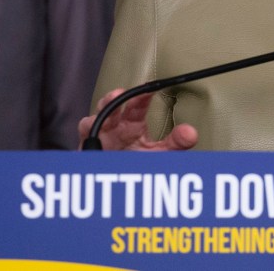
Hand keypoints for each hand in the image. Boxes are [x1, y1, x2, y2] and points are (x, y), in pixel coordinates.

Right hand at [78, 88, 198, 150]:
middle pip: (110, 108)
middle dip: (111, 100)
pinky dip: (84, 142)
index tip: (148, 90)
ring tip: (94, 125)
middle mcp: (113, 127)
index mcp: (132, 124)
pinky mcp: (85, 152)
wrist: (118, 184)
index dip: (142, 96)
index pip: (137, 105)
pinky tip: (88, 140)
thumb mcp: (159, 153)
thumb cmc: (137, 162)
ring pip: (90, 122)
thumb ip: (175, 143)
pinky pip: (81, 145)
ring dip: (92, 119)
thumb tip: (191, 133)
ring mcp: (97, 139)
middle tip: (116, 95)